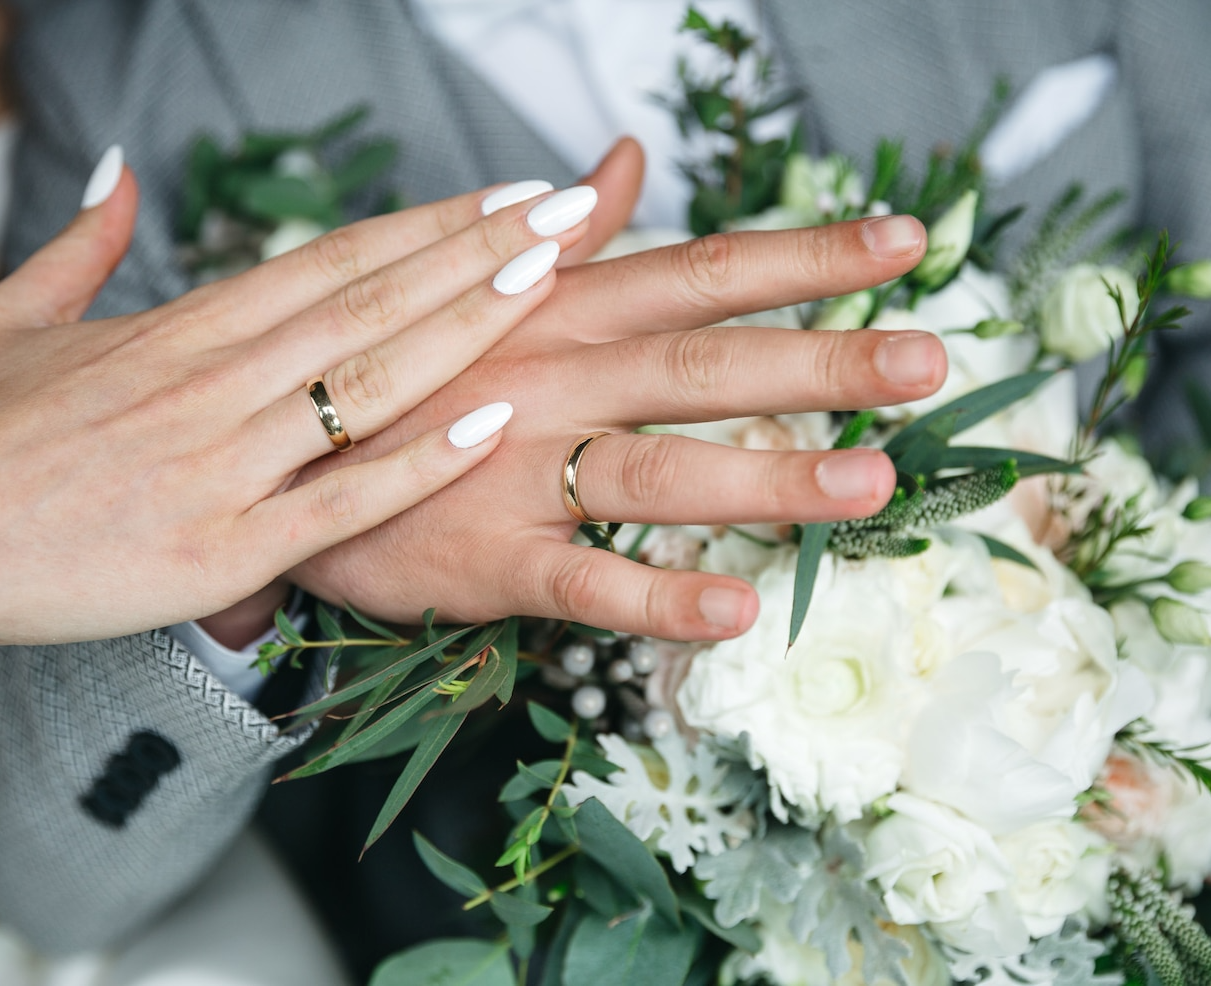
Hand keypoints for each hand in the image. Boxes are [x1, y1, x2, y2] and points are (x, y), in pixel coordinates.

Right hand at [0, 150, 596, 734]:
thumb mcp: (13, 317)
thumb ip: (82, 241)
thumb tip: (122, 170)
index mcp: (181, 328)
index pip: (333, 259)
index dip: (430, 224)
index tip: (504, 194)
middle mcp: (215, 382)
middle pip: (371, 301)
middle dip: (479, 252)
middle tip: (569, 210)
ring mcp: (221, 464)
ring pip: (368, 383)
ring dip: (465, 327)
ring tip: (545, 278)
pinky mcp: (217, 548)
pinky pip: (337, 501)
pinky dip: (415, 464)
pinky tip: (486, 426)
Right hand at [290, 140, 948, 639]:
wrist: (281, 462)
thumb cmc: (399, 371)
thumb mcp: (472, 285)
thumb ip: (564, 232)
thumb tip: (622, 158)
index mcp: (559, 311)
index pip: (699, 271)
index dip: (804, 254)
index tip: (905, 241)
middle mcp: (552, 378)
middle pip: (702, 364)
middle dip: (820, 358)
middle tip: (929, 360)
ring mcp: (518, 467)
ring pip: (658, 471)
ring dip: (766, 476)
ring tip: (869, 485)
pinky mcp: (486, 556)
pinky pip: (582, 583)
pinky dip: (656, 597)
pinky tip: (732, 609)